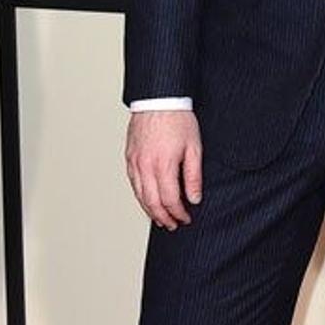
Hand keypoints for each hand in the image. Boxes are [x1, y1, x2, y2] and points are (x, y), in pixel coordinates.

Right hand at [125, 109, 201, 230]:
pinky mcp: (130, 157)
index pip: (170, 200)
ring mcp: (134, 162)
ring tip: (160, 219)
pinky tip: (148, 200)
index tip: (186, 218)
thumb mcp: (194, 148)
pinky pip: (133, 183)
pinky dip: (140, 196)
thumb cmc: (178, 119)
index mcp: (163, 165)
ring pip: (139, 195)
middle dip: (164, 217)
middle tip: (173, 225)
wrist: (158, 99)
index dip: (178, 213)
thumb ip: (193, 176)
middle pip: (152, 203)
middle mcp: (145, 166)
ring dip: (150, 211)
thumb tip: (194, 198)